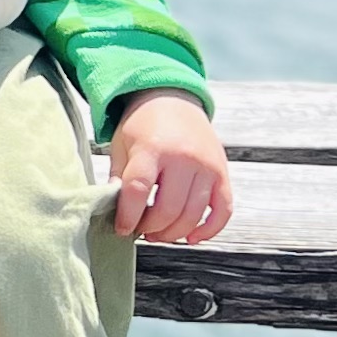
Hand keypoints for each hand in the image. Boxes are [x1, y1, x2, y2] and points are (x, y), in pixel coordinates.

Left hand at [107, 92, 233, 241]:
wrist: (173, 98)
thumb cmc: (143, 125)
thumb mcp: (122, 144)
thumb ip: (119, 177)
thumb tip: (112, 210)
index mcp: (152, 148)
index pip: (138, 191)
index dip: (128, 217)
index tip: (122, 229)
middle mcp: (183, 157)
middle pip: (168, 209)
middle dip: (151, 229)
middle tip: (141, 231)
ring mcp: (206, 166)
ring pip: (193, 215)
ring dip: (174, 233)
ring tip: (158, 234)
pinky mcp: (222, 173)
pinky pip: (223, 210)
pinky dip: (210, 230)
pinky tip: (192, 238)